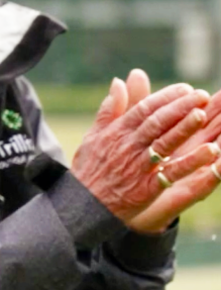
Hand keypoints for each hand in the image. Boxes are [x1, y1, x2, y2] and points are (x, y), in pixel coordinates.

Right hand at [71, 69, 219, 232]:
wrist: (81, 207)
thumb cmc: (89, 171)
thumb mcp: (93, 137)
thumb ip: (109, 110)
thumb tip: (119, 82)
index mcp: (116, 133)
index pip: (144, 109)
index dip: (165, 97)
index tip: (186, 88)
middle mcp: (128, 147)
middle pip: (157, 122)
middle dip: (180, 107)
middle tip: (201, 96)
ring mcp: (138, 166)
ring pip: (165, 142)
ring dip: (185, 128)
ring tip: (203, 114)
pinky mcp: (147, 187)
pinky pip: (172, 172)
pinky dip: (191, 162)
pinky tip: (210, 152)